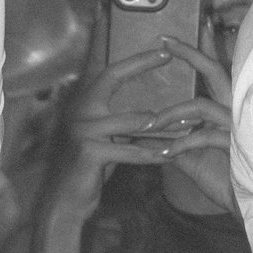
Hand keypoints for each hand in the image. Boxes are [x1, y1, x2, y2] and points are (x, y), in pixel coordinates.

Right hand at [38, 49, 224, 215]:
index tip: (162, 50)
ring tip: (188, 121)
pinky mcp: (89, 152)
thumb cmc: (88, 172)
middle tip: (169, 57)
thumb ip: (120, 126)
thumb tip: (151, 116)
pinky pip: (130, 151)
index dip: (134, 60)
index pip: (109, 72)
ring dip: (163, 124)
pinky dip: (152, 154)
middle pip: (112, 78)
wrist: (64, 202)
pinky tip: (171, 155)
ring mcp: (82, 130)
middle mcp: (79, 111)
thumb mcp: (104, 142)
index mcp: (83, 105)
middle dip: (140, 65)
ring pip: (132, 122)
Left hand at [144, 32, 238, 211]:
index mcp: (226, 109)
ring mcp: (238, 126)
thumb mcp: (191, 158)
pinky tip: (164, 155)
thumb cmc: (223, 179)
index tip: (168, 39)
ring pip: (200, 106)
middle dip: (190, 54)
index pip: (212, 73)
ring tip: (147, 127)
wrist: (247, 207)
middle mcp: (236, 111)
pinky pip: (203, 136)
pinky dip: (180, 144)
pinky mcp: (237, 147)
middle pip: (215, 72)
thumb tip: (143, 135)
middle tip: (164, 42)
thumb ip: (170, 143)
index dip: (194, 53)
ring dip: (169, 115)